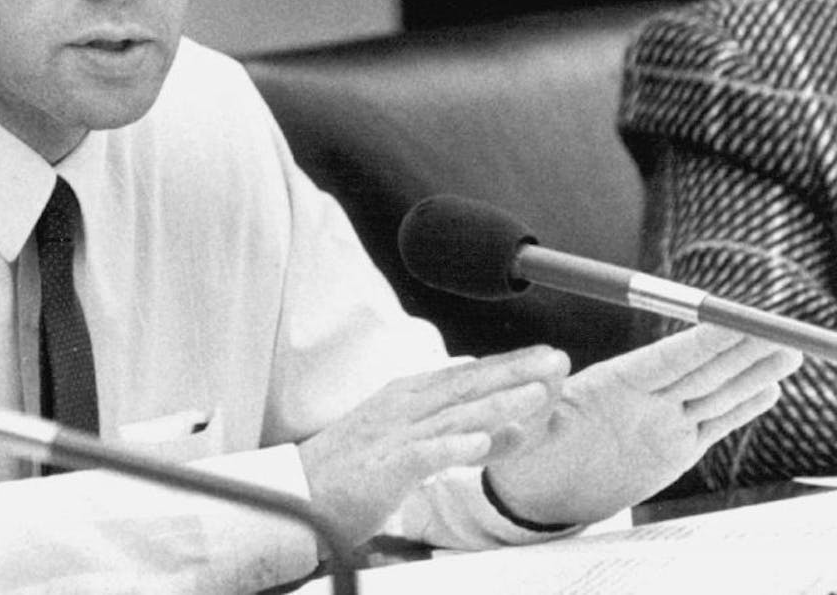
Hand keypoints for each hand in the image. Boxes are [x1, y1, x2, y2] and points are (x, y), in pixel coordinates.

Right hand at [298, 345, 569, 554]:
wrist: (294, 494)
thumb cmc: (350, 472)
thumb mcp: (410, 447)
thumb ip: (459, 436)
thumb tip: (507, 429)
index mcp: (405, 397)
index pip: (465, 374)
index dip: (508, 364)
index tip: (546, 356)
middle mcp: (400, 408)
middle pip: (465, 385)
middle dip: (514, 371)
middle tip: (556, 360)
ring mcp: (390, 436)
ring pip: (452, 414)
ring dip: (497, 402)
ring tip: (536, 394)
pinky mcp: (381, 468)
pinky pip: (422, 455)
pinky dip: (453, 445)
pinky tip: (482, 441)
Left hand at [485, 324, 803, 526]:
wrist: (537, 493)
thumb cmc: (524, 455)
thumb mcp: (524, 429)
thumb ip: (540, 400)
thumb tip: (552, 362)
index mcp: (613, 385)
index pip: (668, 358)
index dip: (704, 340)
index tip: (736, 320)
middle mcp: (645, 398)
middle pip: (703, 369)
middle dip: (742, 349)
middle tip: (780, 329)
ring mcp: (663, 422)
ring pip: (717, 392)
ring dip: (752, 373)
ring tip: (786, 352)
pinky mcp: (673, 449)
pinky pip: (715, 423)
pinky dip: (743, 409)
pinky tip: (767, 391)